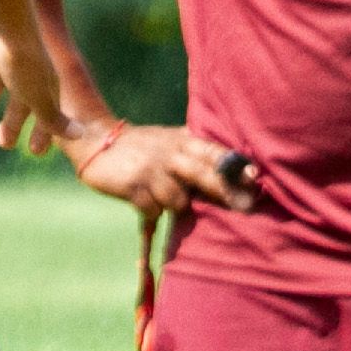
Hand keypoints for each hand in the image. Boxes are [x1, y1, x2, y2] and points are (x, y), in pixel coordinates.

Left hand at [0, 0, 74, 154]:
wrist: (0, 12)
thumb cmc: (22, 57)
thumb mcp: (37, 94)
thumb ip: (52, 117)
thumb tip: (79, 136)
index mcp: (44, 82)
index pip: (48, 113)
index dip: (44, 132)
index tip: (37, 152)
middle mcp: (26, 70)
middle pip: (21, 102)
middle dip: (13, 122)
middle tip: (4, 143)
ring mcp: (3, 57)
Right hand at [64, 121, 258, 219]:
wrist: (95, 140)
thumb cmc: (141, 146)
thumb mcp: (169, 139)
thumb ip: (195, 150)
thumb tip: (234, 165)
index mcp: (182, 141)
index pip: (214, 152)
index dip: (235, 165)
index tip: (255, 178)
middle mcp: (170, 153)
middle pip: (204, 174)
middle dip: (225, 191)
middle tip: (245, 207)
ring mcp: (151, 170)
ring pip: (179, 200)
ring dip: (176, 205)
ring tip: (163, 198)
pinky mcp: (133, 186)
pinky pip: (153, 209)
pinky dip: (152, 210)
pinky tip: (144, 201)